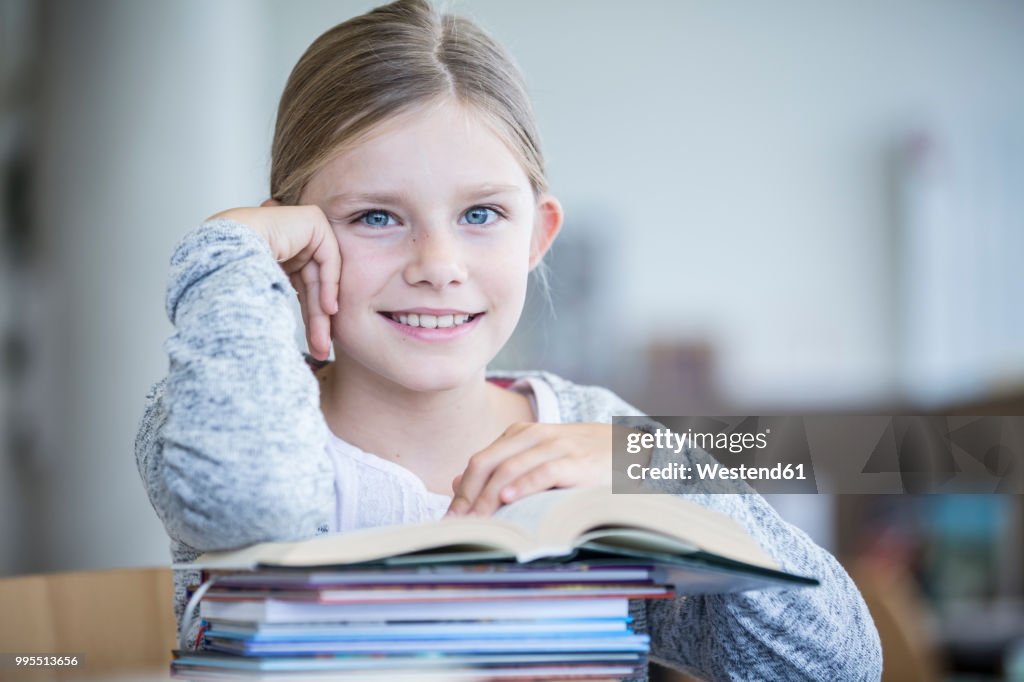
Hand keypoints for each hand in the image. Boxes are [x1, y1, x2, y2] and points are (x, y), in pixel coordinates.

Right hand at [208, 202, 340, 360]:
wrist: (226, 250)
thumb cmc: (230, 272)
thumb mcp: (264, 295)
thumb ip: (278, 305)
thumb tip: (282, 339)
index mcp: (277, 256)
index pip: (302, 290)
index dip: (310, 318)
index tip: (315, 348)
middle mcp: (292, 243)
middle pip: (312, 287)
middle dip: (317, 321)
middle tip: (322, 349)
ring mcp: (303, 230)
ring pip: (321, 277)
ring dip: (323, 312)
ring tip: (325, 340)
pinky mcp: (313, 220)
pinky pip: (329, 257)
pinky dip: (330, 285)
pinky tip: (328, 309)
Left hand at [445, 423, 612, 516]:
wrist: (628, 446)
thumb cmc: (578, 459)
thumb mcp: (537, 457)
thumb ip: (501, 467)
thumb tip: (457, 484)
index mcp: (519, 434)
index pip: (479, 462)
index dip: (462, 492)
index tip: (448, 520)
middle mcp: (533, 436)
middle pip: (486, 464)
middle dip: (468, 497)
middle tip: (457, 526)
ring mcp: (555, 446)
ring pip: (509, 469)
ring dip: (488, 499)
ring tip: (475, 522)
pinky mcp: (576, 461)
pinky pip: (543, 472)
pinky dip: (523, 486)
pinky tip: (508, 500)